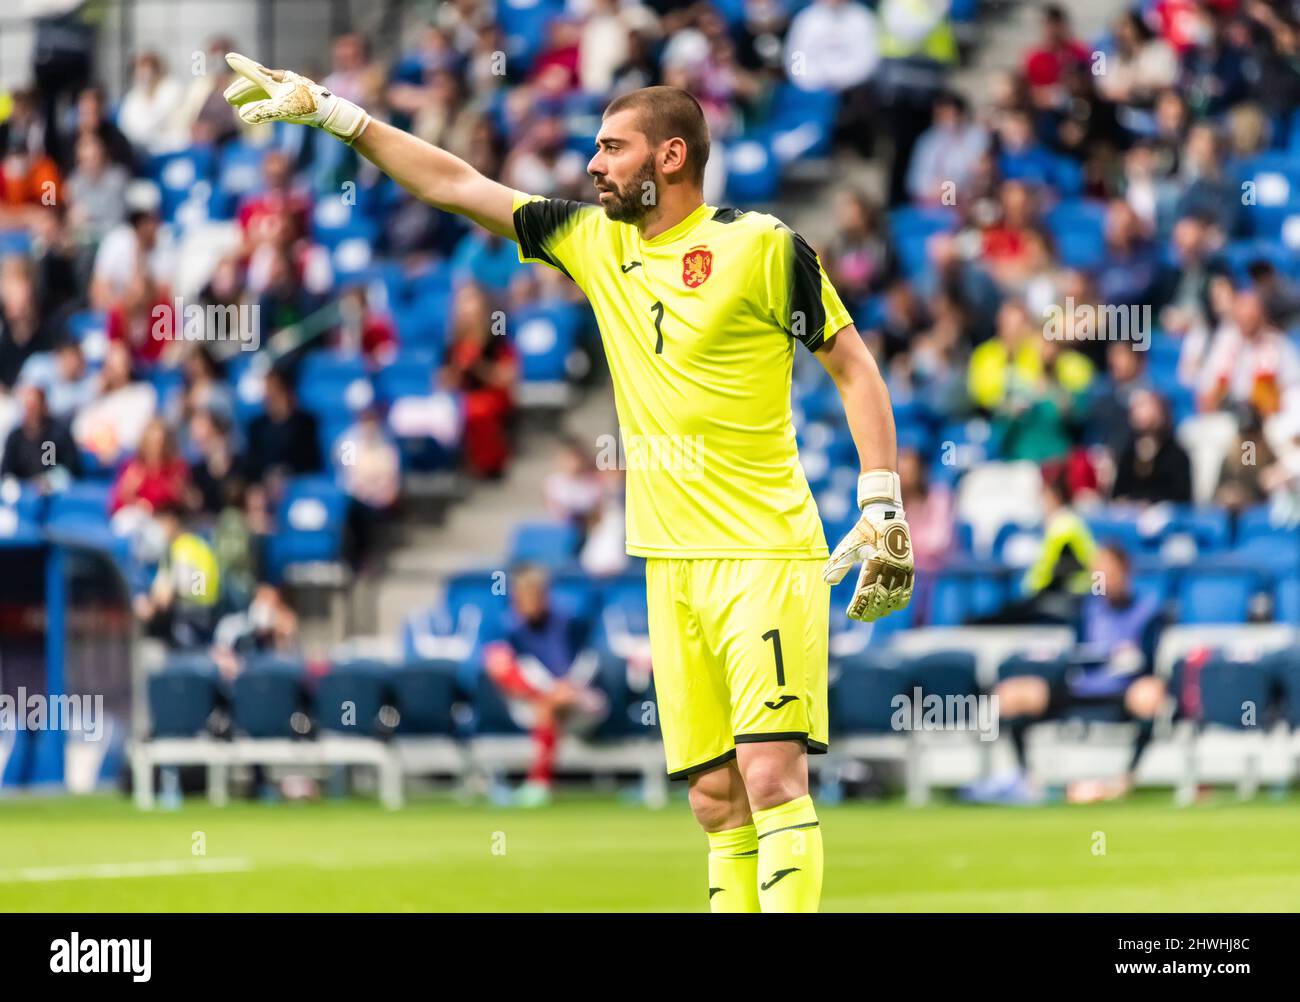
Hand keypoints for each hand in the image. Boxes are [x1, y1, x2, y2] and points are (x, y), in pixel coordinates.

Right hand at [223, 52, 370, 142]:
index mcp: (276, 79)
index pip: (253, 71)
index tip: (228, 57)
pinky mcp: (292, 97)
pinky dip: (261, 102)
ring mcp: (286, 88)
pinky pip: (272, 97)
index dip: (241, 65)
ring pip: (263, 91)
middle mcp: (280, 80)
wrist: (329, 111)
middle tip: (228, 98)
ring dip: (249, 97)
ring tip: (237, 105)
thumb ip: (262, 111)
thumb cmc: (306, 108)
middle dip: (241, 91)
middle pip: (256, 83)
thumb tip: (244, 115)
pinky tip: (256, 108)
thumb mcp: (282, 110)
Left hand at [823, 470, 913, 621]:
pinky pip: (907, 590)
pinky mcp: (909, 568)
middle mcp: (892, 567)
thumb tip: (826, 582)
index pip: (867, 592)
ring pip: (896, 598)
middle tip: (860, 617)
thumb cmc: (864, 531)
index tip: (850, 614)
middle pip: (882, 598)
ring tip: (874, 614)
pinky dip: (900, 601)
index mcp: (876, 562)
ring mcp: (903, 568)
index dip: (859, 606)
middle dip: (871, 611)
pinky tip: (891, 607)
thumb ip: (838, 565)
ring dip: (885, 608)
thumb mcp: (849, 546)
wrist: (886, 515)